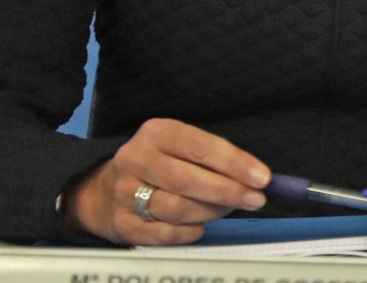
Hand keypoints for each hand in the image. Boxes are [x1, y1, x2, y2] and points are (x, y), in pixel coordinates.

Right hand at [64, 117, 269, 244]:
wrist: (104, 191)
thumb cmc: (160, 165)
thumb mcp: (182, 147)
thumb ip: (217, 158)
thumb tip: (257, 178)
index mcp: (156, 133)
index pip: (201, 147)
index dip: (235, 163)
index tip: (262, 178)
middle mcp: (135, 159)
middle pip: (187, 179)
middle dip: (227, 191)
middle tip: (255, 199)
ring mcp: (124, 193)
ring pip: (177, 208)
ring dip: (211, 212)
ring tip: (227, 209)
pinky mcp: (122, 223)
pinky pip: (165, 233)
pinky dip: (190, 231)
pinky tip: (200, 225)